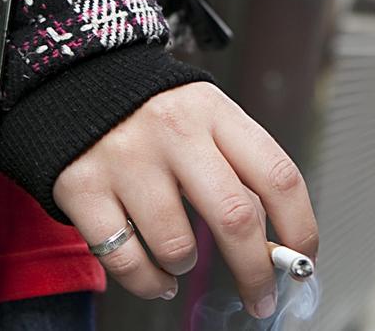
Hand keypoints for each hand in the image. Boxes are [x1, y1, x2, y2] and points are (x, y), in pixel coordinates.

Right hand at [53, 82, 317, 318]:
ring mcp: (125, 159)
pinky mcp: (81, 187)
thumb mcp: (203, 116)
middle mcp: (173, 132)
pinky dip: (148, 281)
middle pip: (235, 218)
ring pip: (176, 246)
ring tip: (179, 256)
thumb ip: (238, 167)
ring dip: (186, 267)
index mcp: (213, 112)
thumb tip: (277, 244)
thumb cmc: (152, 111)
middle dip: (256, 272)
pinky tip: (155, 273)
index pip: (278, 175)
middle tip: (262, 296)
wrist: (71, 78)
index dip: (300, 228)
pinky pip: (125, 260)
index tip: (303, 260)